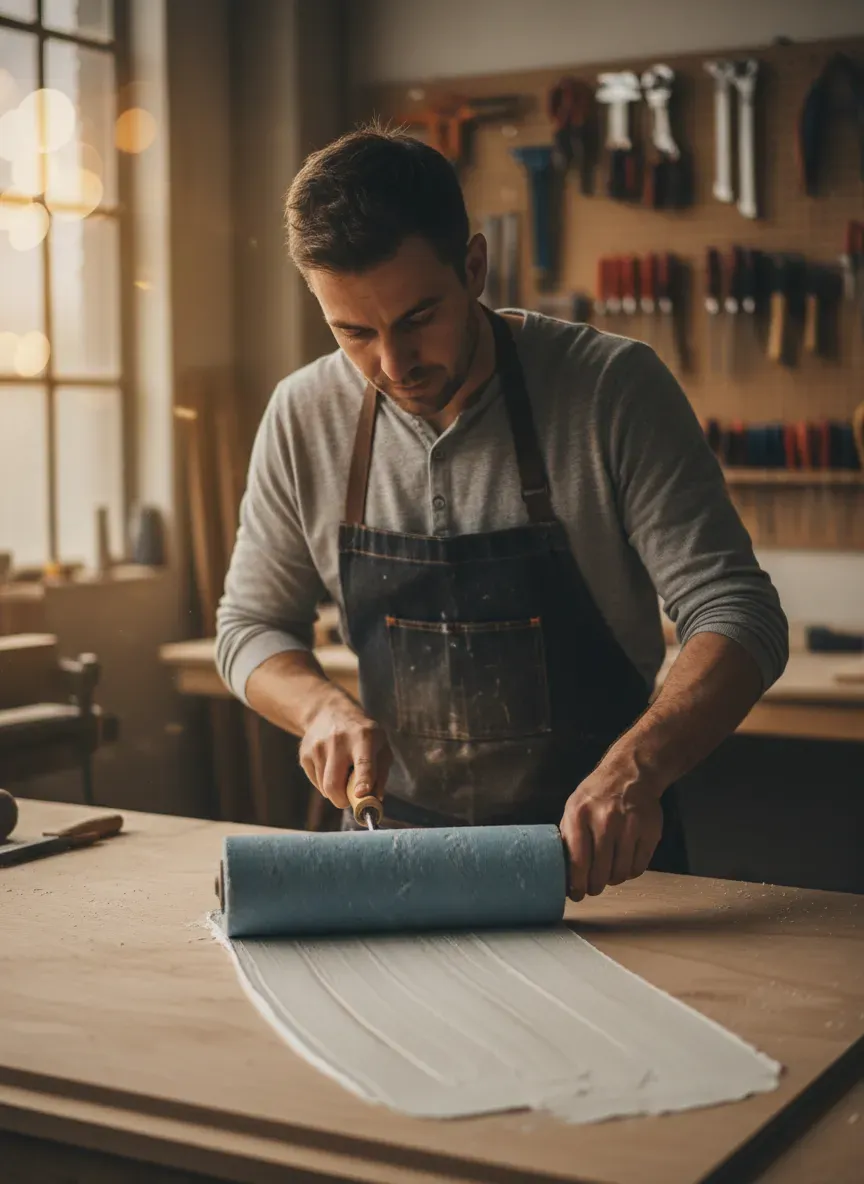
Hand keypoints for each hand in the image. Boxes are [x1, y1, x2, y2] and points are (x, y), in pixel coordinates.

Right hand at [298, 694, 391, 809]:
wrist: (330, 712)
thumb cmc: (363, 734)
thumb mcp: (381, 746)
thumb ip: (381, 774)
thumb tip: (375, 800)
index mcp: (364, 737)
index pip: (363, 763)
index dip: (362, 781)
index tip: (361, 794)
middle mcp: (339, 741)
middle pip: (334, 784)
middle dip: (343, 801)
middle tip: (351, 799)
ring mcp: (318, 747)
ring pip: (325, 788)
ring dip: (336, 791)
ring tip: (343, 773)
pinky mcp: (305, 754)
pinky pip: (316, 782)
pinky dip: (325, 783)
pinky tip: (331, 767)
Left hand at [559, 764, 663, 900]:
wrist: (630, 774)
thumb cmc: (596, 795)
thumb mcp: (573, 808)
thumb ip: (567, 837)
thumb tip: (561, 871)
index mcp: (580, 815)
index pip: (578, 861)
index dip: (576, 884)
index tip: (576, 894)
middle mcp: (605, 820)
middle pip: (600, 871)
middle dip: (594, 886)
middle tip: (592, 888)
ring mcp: (630, 826)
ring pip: (620, 872)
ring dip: (612, 880)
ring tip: (608, 875)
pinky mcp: (650, 832)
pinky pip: (638, 867)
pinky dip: (630, 872)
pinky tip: (623, 864)